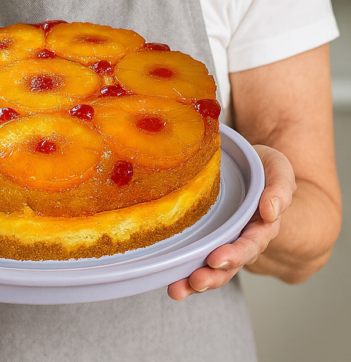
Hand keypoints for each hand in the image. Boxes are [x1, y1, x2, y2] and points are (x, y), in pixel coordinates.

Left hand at [167, 145, 295, 299]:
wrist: (243, 160)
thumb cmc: (263, 166)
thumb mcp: (277, 168)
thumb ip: (280, 188)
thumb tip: (271, 212)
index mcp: (262, 224)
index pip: (251, 243)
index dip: (236, 253)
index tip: (216, 258)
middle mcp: (243, 238)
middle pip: (231, 263)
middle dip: (214, 275)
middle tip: (197, 280)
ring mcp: (223, 239)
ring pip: (213, 267)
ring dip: (196, 281)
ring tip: (178, 290)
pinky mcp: (205, 236)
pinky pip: (197, 257)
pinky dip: (184, 271)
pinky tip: (170, 280)